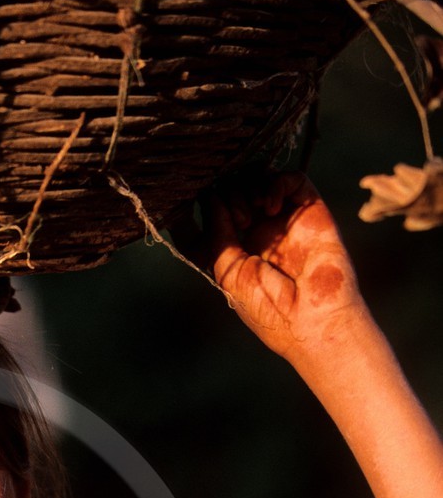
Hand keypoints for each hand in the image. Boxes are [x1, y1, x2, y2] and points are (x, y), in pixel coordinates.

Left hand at [204, 172, 368, 367]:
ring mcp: (283, 219)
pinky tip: (270, 208)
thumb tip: (210, 197)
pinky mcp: (309, 210)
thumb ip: (215, 231)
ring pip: (257, 178)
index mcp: (236, 249)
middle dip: (224, 197)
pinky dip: (274, 183)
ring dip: (245, 188)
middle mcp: (259, 230)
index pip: (212, 213)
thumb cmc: (268, 307)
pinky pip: (290, 178)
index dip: (199, 206)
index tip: (185, 209)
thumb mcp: (227, 270)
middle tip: (236, 223)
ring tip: (248, 217)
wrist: (313, 319)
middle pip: (232, 189)